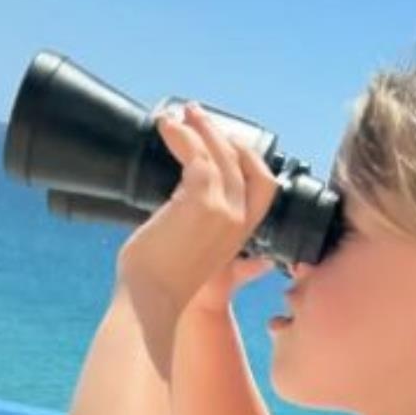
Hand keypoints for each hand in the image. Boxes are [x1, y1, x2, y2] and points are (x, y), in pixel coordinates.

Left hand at [116, 101, 281, 316]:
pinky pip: (196, 155)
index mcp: (240, 235)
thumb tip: (190, 216)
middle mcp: (237, 220)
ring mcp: (222, 210)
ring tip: (178, 115)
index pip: (265, 187)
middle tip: (195, 114)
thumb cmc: (162, 283)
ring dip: (200, 127)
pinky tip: (167, 128)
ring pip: (221, 154)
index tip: (226, 140)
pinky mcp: (200, 201)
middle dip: (220, 133)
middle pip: (245, 162)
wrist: (151, 300)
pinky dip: (182, 136)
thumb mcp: (194, 257)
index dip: (250, 158)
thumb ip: (203, 236)